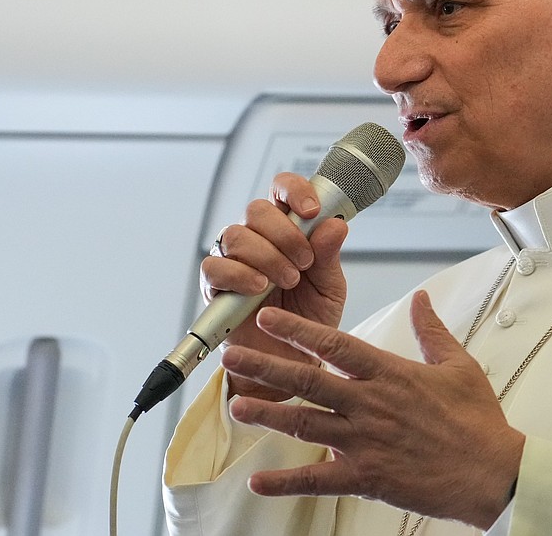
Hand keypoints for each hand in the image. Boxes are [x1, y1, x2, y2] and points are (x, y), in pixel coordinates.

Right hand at [199, 172, 348, 400]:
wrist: (291, 362)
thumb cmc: (309, 319)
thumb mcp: (329, 286)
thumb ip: (329, 255)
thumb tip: (336, 225)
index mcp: (286, 228)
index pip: (282, 189)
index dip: (295, 191)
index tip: (312, 210)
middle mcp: (257, 238)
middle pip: (256, 209)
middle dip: (284, 233)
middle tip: (303, 263)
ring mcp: (233, 259)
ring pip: (237, 234)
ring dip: (267, 256)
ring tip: (288, 282)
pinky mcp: (215, 285)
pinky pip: (215, 266)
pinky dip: (239, 274)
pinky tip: (258, 288)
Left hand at [222, 290, 525, 529]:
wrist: (493, 472)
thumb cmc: (477, 420)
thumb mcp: (458, 364)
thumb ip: (431, 329)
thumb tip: (421, 297)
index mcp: (390, 373)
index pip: (336, 344)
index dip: (299, 330)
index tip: (269, 318)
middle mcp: (371, 404)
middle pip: (308, 381)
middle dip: (267, 366)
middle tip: (233, 355)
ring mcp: (366, 442)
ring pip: (306, 424)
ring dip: (268, 415)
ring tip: (236, 404)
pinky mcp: (367, 477)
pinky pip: (319, 479)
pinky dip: (287, 481)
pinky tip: (258, 480)